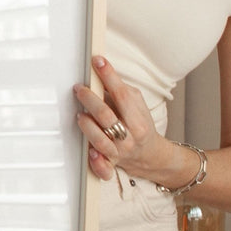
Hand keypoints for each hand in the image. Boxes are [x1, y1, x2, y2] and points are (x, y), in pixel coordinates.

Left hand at [74, 56, 167, 181]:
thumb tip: (100, 74)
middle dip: (90, 99)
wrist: (151, 155)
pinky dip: (96, 162)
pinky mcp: (111, 165)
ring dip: (87, 125)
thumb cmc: (140, 125)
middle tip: (79, 88)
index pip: (122, 94)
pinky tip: (90, 152)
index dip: (108, 75)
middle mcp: (129, 137)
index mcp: (138, 119)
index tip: (97, 61)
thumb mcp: (137, 105)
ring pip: (100, 140)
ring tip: (80, 114)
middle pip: (106, 116)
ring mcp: (120, 152)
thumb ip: (121, 92)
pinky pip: (104, 169)